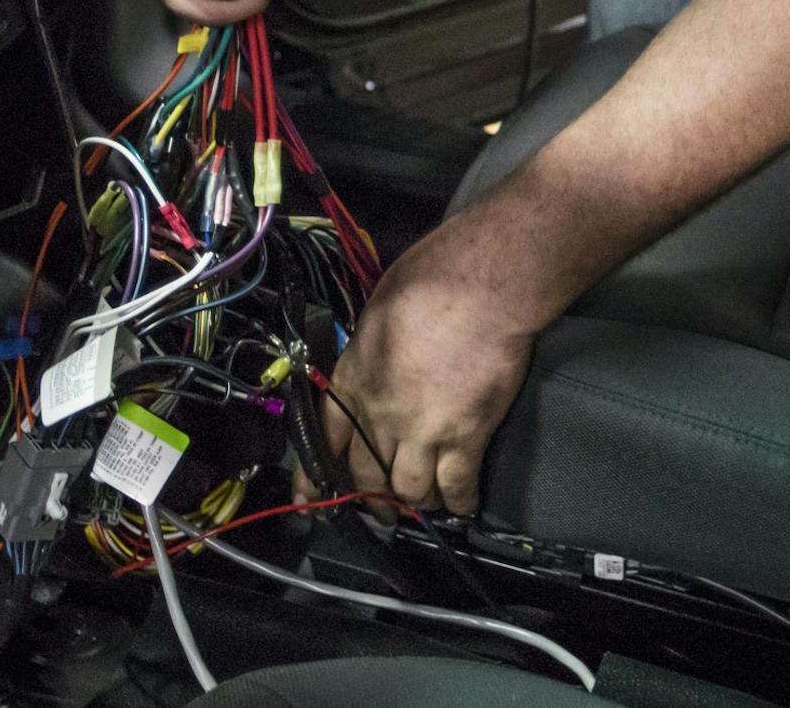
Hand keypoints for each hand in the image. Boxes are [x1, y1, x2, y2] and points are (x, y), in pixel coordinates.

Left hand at [295, 227, 535, 514]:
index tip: (309, 498)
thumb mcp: (378, 311)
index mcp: (354, 376)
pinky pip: (456, 487)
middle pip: (367, 473)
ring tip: (425, 502)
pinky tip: (463, 504)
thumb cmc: (430, 280)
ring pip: (409, 489)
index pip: (325, 436)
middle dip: (373, 496)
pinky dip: (459, 501)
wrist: (479, 287)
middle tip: (383, 508)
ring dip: (416, 500)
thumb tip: (380, 363)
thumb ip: (373, 350)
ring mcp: (421, 431)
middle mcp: (380, 412)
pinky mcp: (464, 438)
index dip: (315, 472)